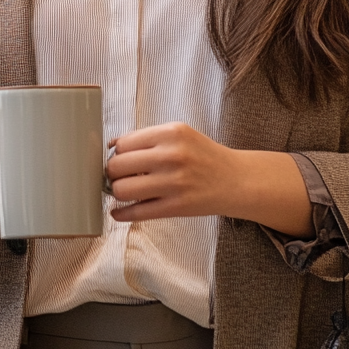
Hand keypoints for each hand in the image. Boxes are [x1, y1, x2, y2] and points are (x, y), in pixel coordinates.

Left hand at [106, 122, 312, 237]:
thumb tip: (112, 145)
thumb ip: (147, 137)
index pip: (123, 144)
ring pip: (123, 190)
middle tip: (118, 176)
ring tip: (123, 191)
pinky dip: (122, 214)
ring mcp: (173, 183)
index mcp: (170, 133)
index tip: (118, 160)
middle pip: (117, 166)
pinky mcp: (177, 207)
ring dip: (117, 193)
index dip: (116, 154)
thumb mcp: (179, 134)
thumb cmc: (203, 156)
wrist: (236, 180)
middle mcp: (171, 155)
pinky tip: (119, 213)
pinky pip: (138, 213)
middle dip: (112, 173)